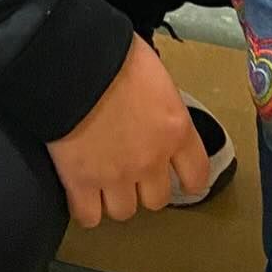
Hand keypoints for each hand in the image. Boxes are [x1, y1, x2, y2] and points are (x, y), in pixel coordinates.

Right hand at [45, 36, 207, 228]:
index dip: (187, 179)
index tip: (180, 178)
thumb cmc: (112, 54)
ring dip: (114, 197)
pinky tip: (81, 192)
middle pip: (157, 199)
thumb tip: (152, 107)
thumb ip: (160, 104)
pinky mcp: (81, 181)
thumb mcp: (154, 72)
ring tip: (104, 180)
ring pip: (124, 211)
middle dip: (144, 187)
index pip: (197, 173)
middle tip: (132, 170)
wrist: (74, 60)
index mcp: (175, 128)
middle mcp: (151, 159)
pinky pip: (89, 216)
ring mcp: (116, 174)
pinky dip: (84, 208)